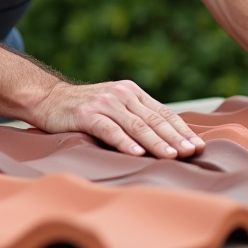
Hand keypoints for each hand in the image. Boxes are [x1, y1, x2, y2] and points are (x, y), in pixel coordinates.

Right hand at [32, 80, 206, 158]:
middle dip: (176, 138)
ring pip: (137, 125)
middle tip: (192, 152)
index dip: (182, 129)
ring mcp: (105, 103)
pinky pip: (110, 130)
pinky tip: (137, 153)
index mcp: (133, 93)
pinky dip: (125, 142)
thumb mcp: (115, 107)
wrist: (48, 99)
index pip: (163, 113)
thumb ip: (136, 117)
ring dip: (156, 142)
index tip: (198, 145)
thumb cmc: (85, 109)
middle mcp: (122, 94)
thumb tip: (167, 140)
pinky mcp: (87, 114)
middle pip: (154, 119)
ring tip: (172, 155)